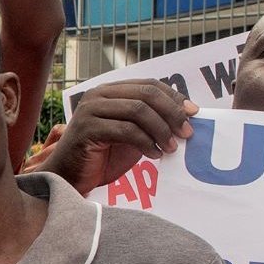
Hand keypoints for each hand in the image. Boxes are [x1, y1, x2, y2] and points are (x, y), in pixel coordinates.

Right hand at [39, 80, 195, 191]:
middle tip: (186, 133)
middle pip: (146, 94)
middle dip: (172, 113)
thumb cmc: (101, 158)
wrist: (69, 178)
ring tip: (171, 148)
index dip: (174, 98)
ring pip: (138, 110)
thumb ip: (151, 122)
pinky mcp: (87, 128)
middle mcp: (98, 95)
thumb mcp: (132, 135)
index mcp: (110, 91)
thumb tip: (187, 116)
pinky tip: (154, 155)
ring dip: (161, 130)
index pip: (150, 84)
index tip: (193, 114)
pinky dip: (146, 143)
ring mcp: (90, 110)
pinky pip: (126, 130)